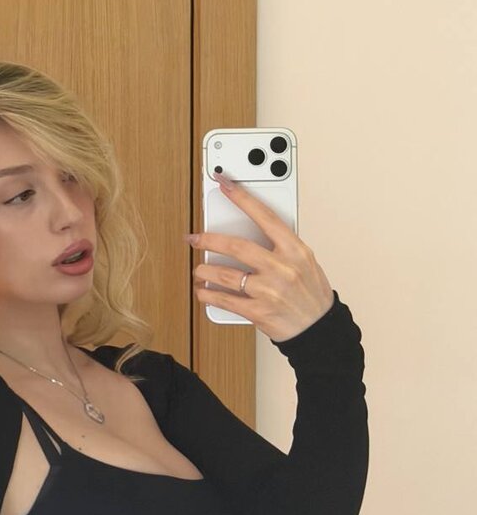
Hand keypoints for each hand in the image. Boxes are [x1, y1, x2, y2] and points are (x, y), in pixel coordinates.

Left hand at [186, 174, 334, 341]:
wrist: (320, 329)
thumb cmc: (311, 294)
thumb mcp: (305, 262)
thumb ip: (281, 246)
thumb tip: (248, 230)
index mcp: (295, 250)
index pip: (265, 216)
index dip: (242, 198)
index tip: (224, 184)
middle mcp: (282, 268)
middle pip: (237, 246)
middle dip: (210, 240)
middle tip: (195, 238)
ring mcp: (270, 291)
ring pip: (226, 275)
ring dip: (205, 271)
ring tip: (198, 270)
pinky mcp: (259, 312)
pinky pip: (225, 301)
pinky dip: (208, 295)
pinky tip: (203, 291)